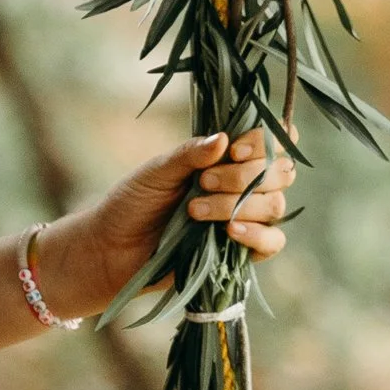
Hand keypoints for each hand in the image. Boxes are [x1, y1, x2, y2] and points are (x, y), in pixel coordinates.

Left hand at [35, 132, 291, 321]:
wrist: (109, 251)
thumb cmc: (130, 204)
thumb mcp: (155, 172)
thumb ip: (189, 155)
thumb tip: (224, 138)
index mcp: (225, 158)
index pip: (271, 141)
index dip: (262, 142)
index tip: (233, 151)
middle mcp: (243, 185)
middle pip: (279, 172)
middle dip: (244, 175)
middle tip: (203, 183)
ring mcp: (245, 218)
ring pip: (275, 205)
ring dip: (238, 205)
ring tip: (195, 211)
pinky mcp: (241, 252)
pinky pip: (273, 242)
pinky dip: (259, 236)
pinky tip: (231, 232)